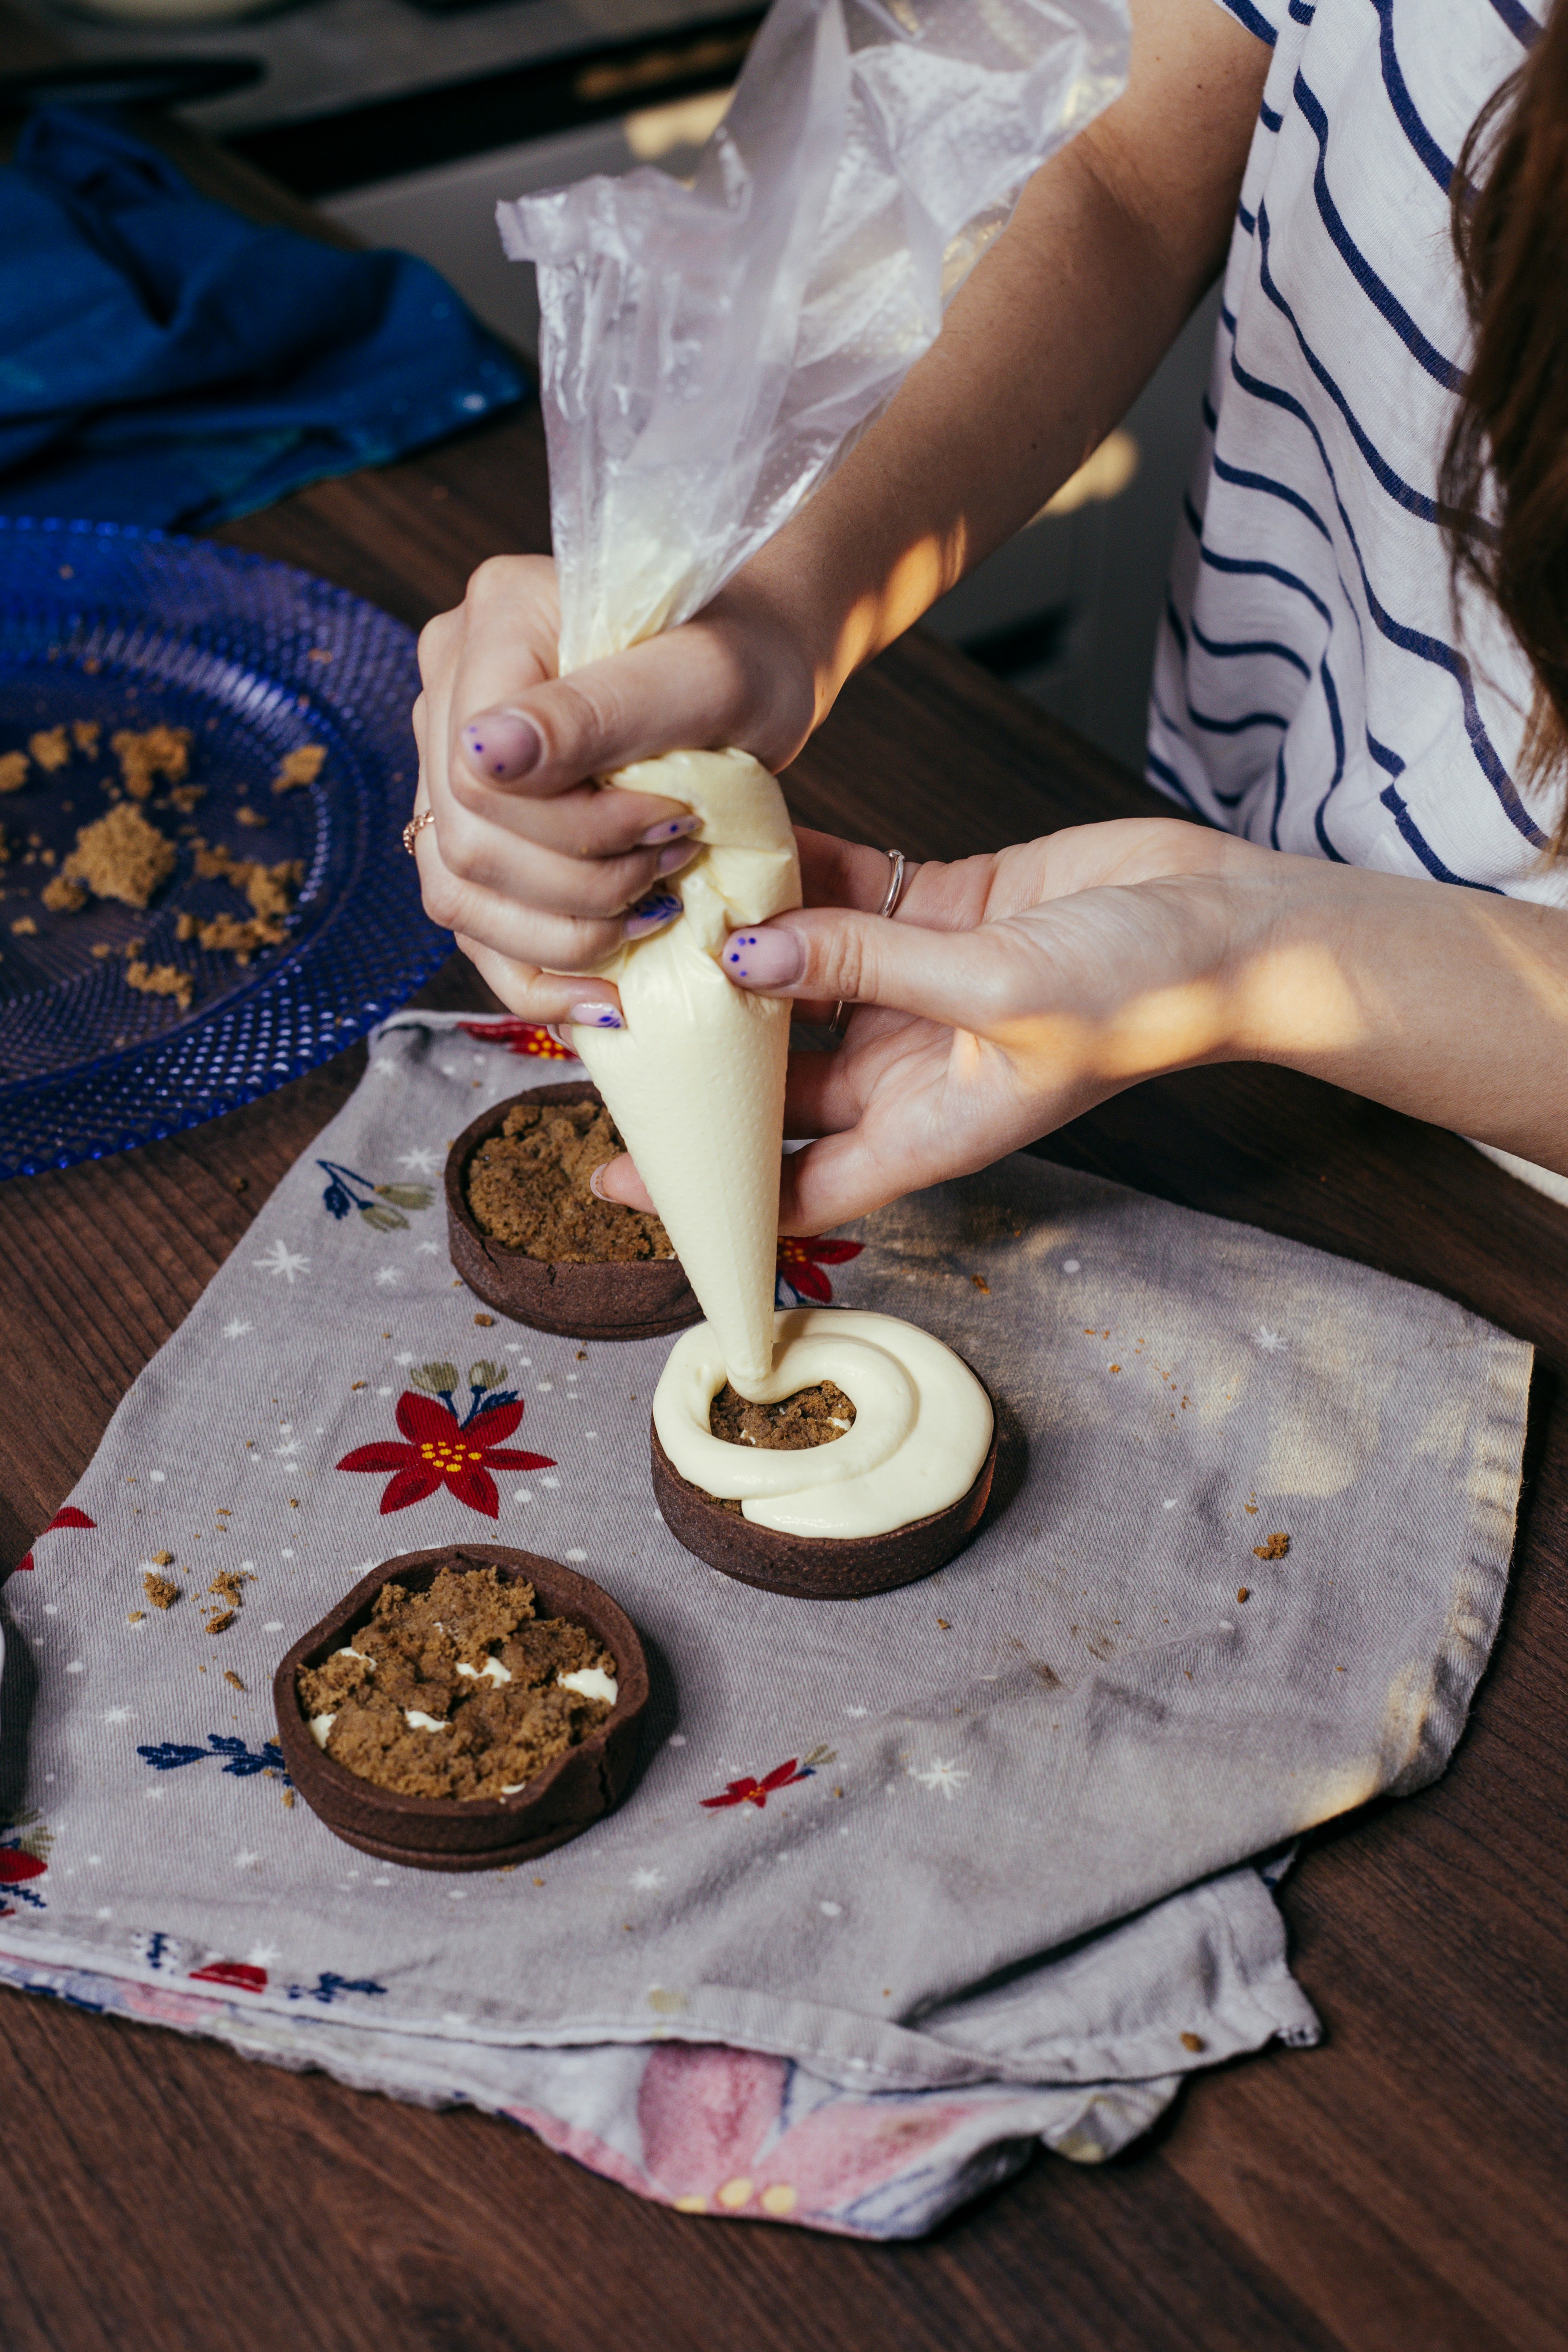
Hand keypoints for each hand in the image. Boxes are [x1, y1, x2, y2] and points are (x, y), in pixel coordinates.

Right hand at [408, 554, 816, 1022]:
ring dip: (561, 935)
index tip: (677, 822)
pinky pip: (475, 921)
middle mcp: (451, 688)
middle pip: (466, 841)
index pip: (478, 774)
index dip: (574, 830)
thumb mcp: (705, 678)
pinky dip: (540, 971)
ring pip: (458, 893)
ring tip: (652, 919)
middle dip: (579, 884)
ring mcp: (449, 759)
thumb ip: (597, 713)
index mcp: (495, 619)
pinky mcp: (475, 822)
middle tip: (675, 865)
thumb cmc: (749, 656)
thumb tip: (482, 755)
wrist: (760, 661)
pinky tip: (604, 998)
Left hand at [597, 819, 1275, 1230]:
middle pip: (771, 1081)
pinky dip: (784, 877)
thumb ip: (870, 966)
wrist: (1235, 921)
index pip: (791, 1183)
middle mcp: (907, 1068)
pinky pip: (837, 900)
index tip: (609, 1177)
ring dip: (727, 952)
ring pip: (792, 977)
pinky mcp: (937, 916)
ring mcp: (918, 989)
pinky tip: (720, 842)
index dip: (703, 1189)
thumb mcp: (1002, 991)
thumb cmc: (1147, 993)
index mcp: (924, 1126)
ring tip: (638, 918)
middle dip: (693, 1059)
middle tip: (594, 1019)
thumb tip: (747, 949)